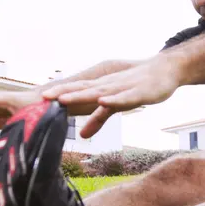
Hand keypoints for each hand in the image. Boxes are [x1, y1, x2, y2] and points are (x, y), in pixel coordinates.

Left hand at [42, 57, 180, 137]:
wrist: (165, 70)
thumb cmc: (139, 86)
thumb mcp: (116, 106)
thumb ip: (99, 119)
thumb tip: (81, 135)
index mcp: (101, 88)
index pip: (76, 91)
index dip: (58, 95)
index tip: (39, 101)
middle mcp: (109, 86)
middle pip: (83, 89)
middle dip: (63, 93)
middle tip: (42, 98)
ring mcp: (123, 88)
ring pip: (100, 92)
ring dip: (81, 95)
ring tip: (64, 98)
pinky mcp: (139, 92)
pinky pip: (125, 97)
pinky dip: (113, 99)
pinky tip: (103, 101)